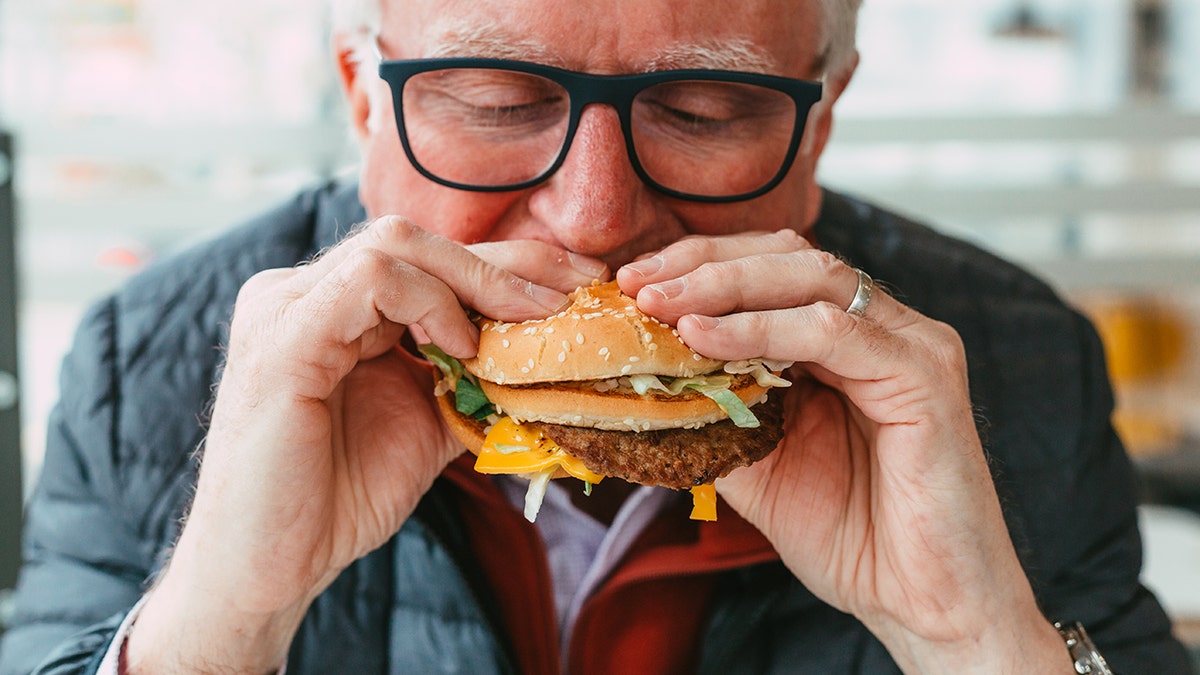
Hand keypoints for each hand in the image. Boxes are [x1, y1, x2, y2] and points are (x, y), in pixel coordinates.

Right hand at [127, 218, 602, 673]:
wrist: (271, 567)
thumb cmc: (338, 498)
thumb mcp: (427, 424)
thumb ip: (471, 378)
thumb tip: (548, 357)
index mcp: (334, 307)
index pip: (430, 258)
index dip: (511, 263)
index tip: (582, 283)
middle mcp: (304, 293)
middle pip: (419, 240)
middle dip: (509, 263)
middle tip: (576, 293)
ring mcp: (285, 308)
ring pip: (396, 246)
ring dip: (477, 280)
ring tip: (525, 323)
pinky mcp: (282, 339)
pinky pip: (368, 282)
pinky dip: (429, 303)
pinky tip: (462, 346)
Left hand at [618, 230, 1071, 673]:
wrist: (921, 604)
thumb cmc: (851, 536)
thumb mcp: (757, 462)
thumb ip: (716, 407)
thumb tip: (642, 372)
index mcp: (846, 341)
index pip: (771, 269)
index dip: (699, 265)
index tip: (632, 281)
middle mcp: (882, 328)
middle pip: (789, 256)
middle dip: (704, 263)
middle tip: (637, 283)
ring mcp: (910, 343)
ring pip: (811, 277)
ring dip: (724, 285)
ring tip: (661, 304)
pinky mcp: (925, 373)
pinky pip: (832, 332)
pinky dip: (761, 328)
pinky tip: (705, 336)